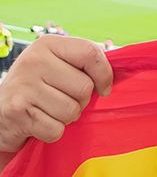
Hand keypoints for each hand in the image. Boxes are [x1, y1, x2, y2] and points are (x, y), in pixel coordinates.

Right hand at [0, 35, 112, 157]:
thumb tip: (123, 65)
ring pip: (72, 110)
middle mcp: (32, 61)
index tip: (103, 88)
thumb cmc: (39, 88)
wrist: (1, 112)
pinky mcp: (18, 111)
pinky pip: (56, 129)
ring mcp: (23, 86)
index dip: (104, 75)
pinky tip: (38, 122)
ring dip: (66, 117)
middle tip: (61, 100)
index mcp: (47, 44)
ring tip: (49, 110)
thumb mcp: (58, 66)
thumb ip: (85, 63)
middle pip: (84, 87)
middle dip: (80, 101)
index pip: (91, 53)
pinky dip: (52, 132)